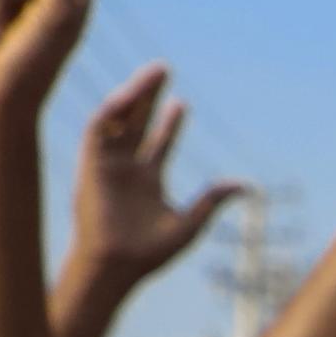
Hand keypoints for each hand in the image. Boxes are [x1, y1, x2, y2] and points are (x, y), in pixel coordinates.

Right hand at [73, 63, 245, 280]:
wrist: (117, 267)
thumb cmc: (150, 254)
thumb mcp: (190, 224)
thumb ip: (212, 201)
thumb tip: (245, 185)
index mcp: (147, 181)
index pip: (159, 142)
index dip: (170, 122)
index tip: (182, 103)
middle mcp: (126, 168)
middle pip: (138, 123)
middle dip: (150, 97)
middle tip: (164, 69)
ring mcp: (107, 165)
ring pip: (119, 122)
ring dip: (132, 96)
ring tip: (152, 74)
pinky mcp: (90, 167)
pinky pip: (97, 132)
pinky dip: (110, 112)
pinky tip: (127, 95)